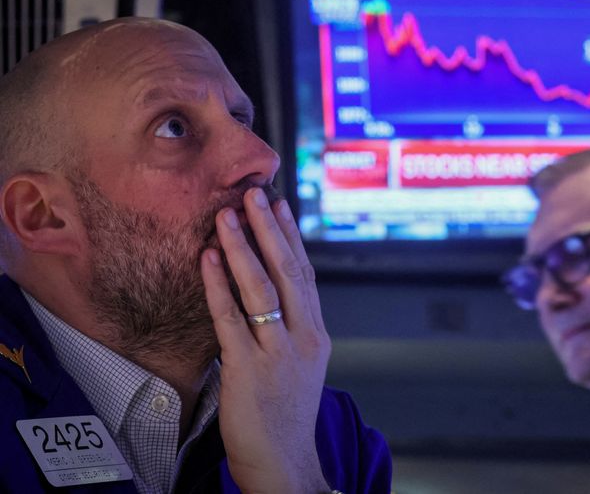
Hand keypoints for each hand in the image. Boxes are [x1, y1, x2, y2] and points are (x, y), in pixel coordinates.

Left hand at [200, 187, 331, 493]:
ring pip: (262, 289)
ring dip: (244, 248)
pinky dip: (219, 286)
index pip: (305, 274)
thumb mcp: (301, 363)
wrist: (285, 461)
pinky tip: (210, 259)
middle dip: (270, 230)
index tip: (279, 206)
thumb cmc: (287, 413)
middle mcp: (302, 337)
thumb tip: (272, 291)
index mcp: (315, 333)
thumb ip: (290, 327)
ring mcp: (278, 352)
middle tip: (254, 193)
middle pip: (288, 272)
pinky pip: (231, 319)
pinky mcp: (248, 369)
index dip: (290, 238)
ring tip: (228, 214)